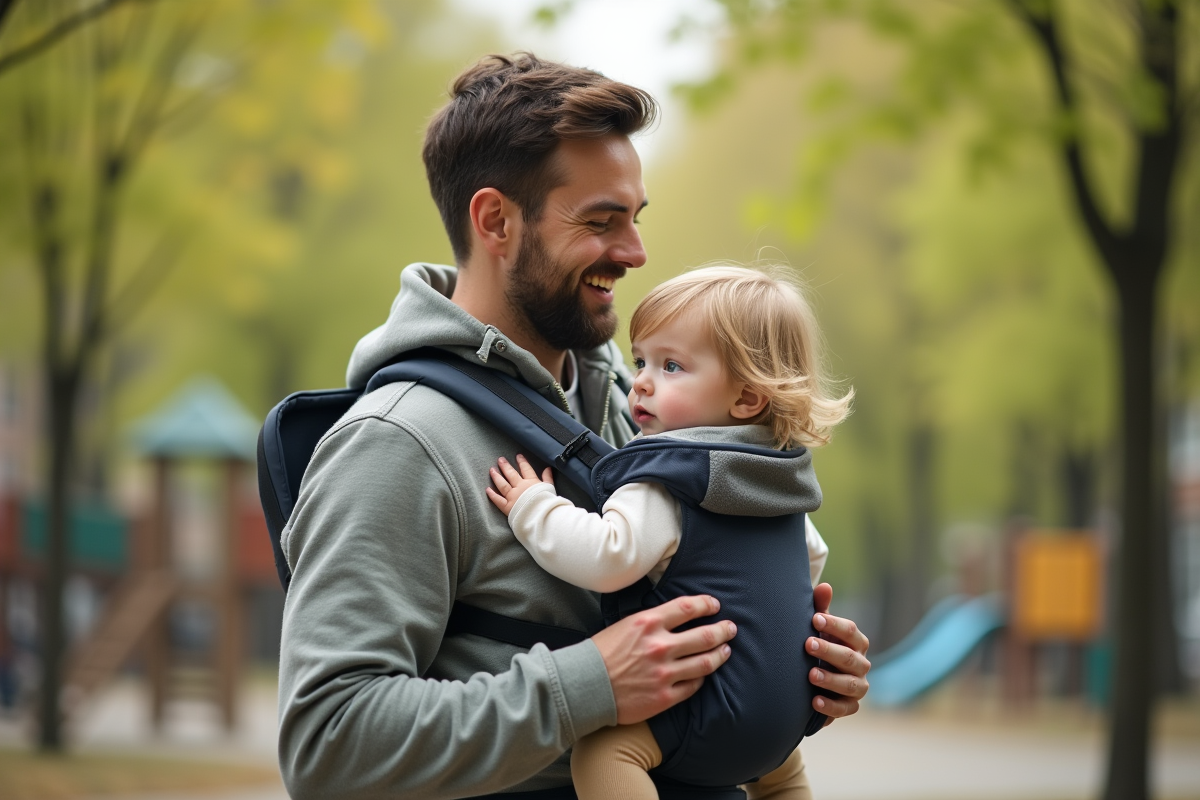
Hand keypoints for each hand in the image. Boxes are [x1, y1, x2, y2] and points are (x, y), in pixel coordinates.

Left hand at [486, 454, 553, 515]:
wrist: (542, 515)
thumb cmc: (547, 502)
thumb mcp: (550, 487)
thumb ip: (548, 478)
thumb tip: (548, 468)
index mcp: (531, 482)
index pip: (526, 469)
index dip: (522, 462)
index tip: (518, 456)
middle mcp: (520, 487)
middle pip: (511, 474)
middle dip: (505, 466)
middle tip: (500, 459)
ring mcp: (512, 496)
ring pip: (502, 484)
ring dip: (496, 476)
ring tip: (492, 470)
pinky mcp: (507, 507)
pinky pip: (498, 500)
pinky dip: (492, 495)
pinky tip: (487, 489)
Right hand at [592, 594, 735, 724]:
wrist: (584, 687)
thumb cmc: (601, 654)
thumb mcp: (624, 625)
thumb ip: (651, 621)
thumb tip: (675, 617)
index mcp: (648, 623)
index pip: (688, 608)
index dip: (706, 605)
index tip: (715, 605)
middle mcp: (660, 646)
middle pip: (704, 635)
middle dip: (722, 630)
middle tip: (731, 628)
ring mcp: (664, 673)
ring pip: (705, 662)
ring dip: (720, 654)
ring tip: (726, 650)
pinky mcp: (665, 696)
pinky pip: (693, 686)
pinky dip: (701, 678)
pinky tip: (704, 674)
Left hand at [808, 583, 869, 723]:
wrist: (814, 679)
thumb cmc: (818, 646)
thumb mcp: (818, 628)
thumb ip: (821, 609)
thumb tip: (824, 586)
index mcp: (856, 642)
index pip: (850, 632)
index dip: (834, 625)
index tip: (814, 618)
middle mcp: (861, 664)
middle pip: (849, 658)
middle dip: (829, 651)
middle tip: (807, 644)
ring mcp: (858, 686)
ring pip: (850, 684)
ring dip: (831, 679)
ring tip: (810, 675)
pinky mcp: (851, 706)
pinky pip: (845, 709)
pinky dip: (831, 706)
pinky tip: (814, 702)